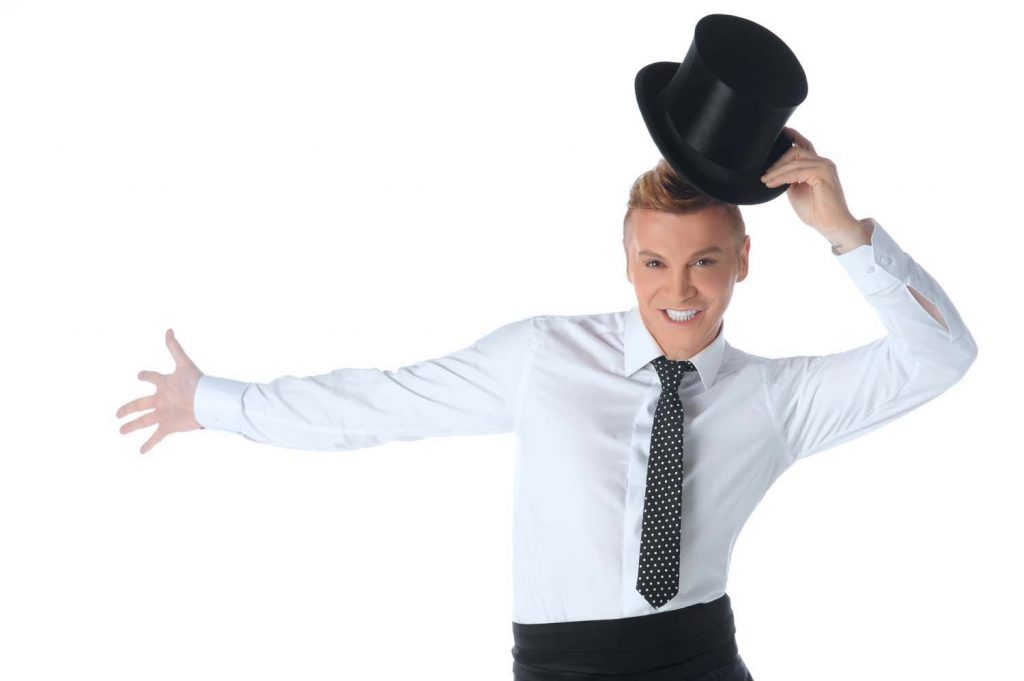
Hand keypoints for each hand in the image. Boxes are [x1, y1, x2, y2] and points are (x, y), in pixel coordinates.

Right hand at [116, 328, 203, 453]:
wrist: (208, 402)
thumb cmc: (197, 383)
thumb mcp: (184, 364)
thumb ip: (175, 348)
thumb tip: (168, 329)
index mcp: (165, 384)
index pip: (152, 377)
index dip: (146, 376)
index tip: (140, 375)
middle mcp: (162, 399)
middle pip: (140, 403)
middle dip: (128, 408)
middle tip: (117, 413)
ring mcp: (164, 414)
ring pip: (144, 421)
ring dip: (132, 426)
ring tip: (120, 431)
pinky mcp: (168, 426)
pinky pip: (156, 437)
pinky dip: (148, 444)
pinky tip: (140, 452)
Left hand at [760, 127, 859, 233]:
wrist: (831, 225)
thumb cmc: (816, 211)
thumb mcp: (797, 191)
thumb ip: (789, 178)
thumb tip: (775, 172)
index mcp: (818, 165)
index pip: (804, 146)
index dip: (792, 137)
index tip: (779, 133)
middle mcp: (823, 162)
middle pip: (795, 151)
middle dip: (777, 162)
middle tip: (765, 175)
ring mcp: (825, 166)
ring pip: (795, 161)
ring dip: (777, 171)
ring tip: (765, 180)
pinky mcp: (823, 174)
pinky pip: (797, 172)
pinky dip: (783, 177)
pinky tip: (772, 183)